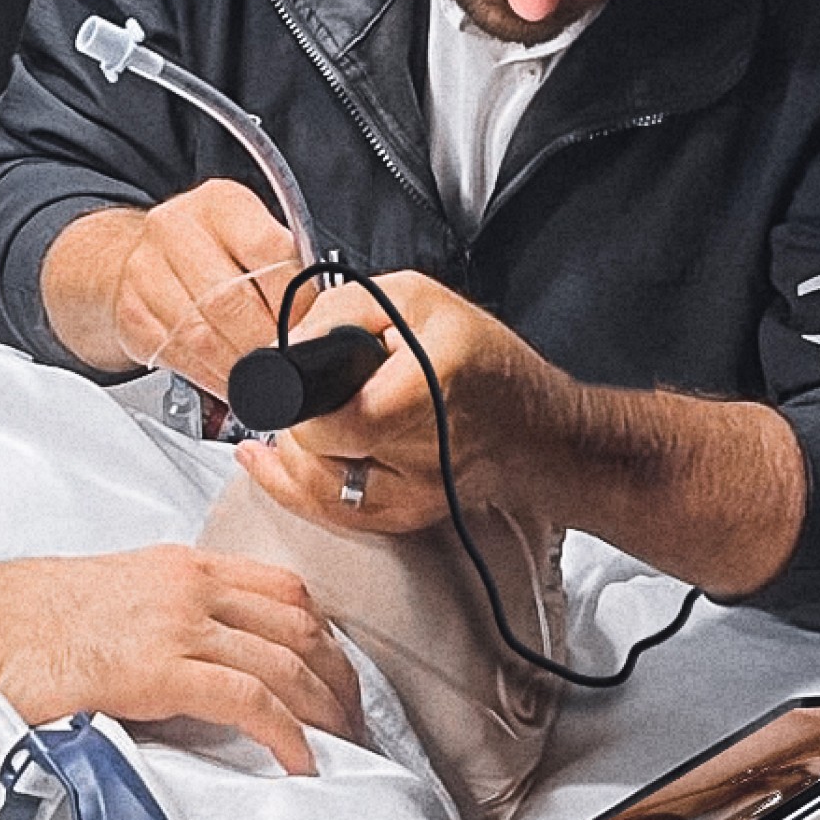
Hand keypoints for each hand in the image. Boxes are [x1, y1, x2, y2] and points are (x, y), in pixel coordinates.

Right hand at [0, 544, 365, 775]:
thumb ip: (168, 618)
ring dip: (325, 710)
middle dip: (339, 676)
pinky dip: (288, 734)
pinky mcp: (162, 668)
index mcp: (185, 567)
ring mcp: (180, 624)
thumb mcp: (118, 599)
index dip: (324, 634)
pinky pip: (251, 700)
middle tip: (353, 719)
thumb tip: (203, 660)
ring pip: (287, 661)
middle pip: (300, 624)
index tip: (338, 671)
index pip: (285, 589)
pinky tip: (301, 762)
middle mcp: (193, 586)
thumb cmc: (30, 623)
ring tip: (339, 747)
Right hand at [43, 181, 299, 391]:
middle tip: (289, 366)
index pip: (268, 251)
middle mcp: (175, 228)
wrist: (145, 256)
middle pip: (230, 299)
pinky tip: (230, 381)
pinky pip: (177, 355)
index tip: (310, 330)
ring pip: (201, 334)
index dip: (294, 300)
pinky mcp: (130, 314)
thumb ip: (288, 269)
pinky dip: (211, 377)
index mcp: (221, 203)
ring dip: (239, 369)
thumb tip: (322, 320)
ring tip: (264, 380)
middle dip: (266, 343)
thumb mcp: (255, 238)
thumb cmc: (216, 251)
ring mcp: (145, 270)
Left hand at [235, 269, 561, 533]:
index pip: (337, 420)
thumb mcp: (415, 298)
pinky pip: (329, 512)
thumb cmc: (482, 360)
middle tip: (323, 392)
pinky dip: (306, 483)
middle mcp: (423, 455)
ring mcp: (414, 498)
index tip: (303, 381)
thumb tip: (283, 348)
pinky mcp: (404, 520)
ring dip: (301, 454)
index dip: (306, 402)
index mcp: (430, 389)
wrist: (537, 430)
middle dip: (300, 420)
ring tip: (325, 416)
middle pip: (314, 453)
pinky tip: (299, 454)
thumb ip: (342, 312)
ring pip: (313, 489)